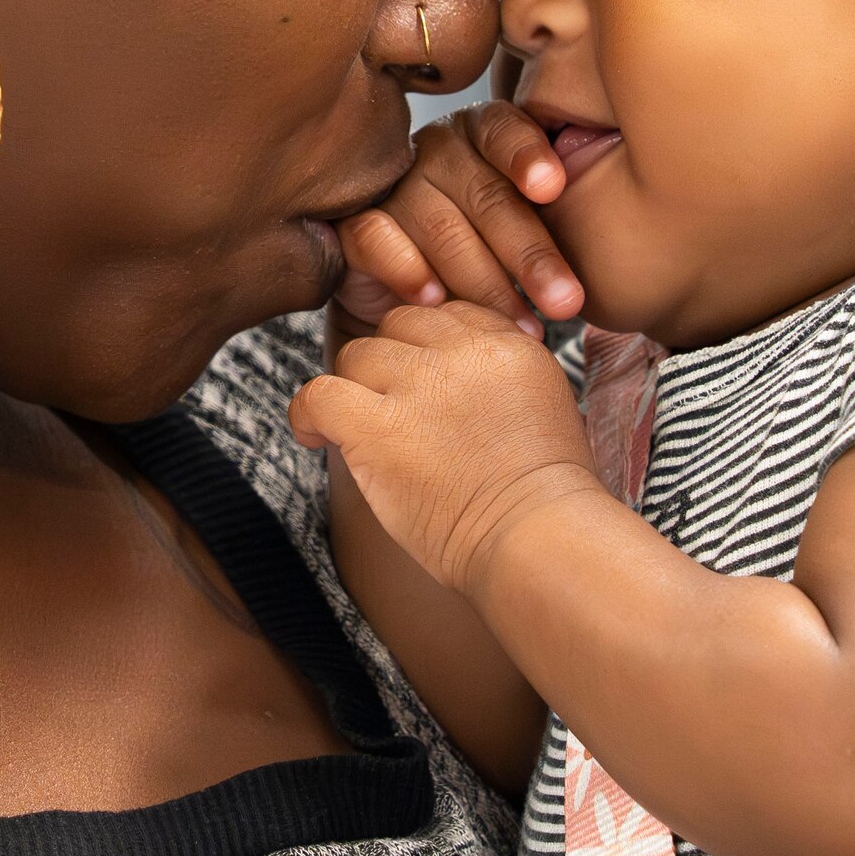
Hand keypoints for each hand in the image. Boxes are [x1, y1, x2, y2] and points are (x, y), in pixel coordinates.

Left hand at [287, 297, 600, 596]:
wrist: (536, 540)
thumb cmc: (544, 501)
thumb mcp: (546, 412)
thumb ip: (500, 380)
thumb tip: (449, 376)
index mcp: (510, 347)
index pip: (448, 315)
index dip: (427, 350)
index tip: (423, 389)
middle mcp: (464, 354)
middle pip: (399, 325)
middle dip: (390, 364)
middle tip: (389, 411)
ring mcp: (420, 386)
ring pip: (358, 354)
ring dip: (354, 390)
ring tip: (359, 432)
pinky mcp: (380, 428)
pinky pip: (320, 394)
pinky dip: (308, 412)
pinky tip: (314, 436)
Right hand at [340, 107, 587, 327]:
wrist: (412, 307)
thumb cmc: (488, 265)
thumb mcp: (528, 239)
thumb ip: (555, 224)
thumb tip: (610, 252)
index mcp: (483, 136)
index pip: (505, 129)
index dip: (528, 156)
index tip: (553, 188)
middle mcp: (437, 151)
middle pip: (485, 193)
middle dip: (530, 253)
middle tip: (566, 303)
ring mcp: (393, 186)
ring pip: (440, 223)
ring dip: (483, 281)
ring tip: (521, 326)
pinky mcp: (355, 225)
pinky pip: (378, 238)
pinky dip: (407, 269)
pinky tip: (433, 299)